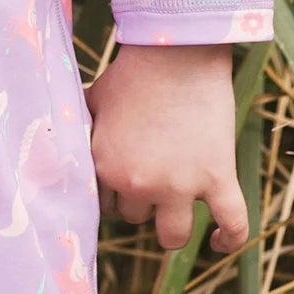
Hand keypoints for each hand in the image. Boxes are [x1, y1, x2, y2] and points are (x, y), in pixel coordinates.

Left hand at [84, 41, 250, 254]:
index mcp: (106, 166)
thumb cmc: (132, 71)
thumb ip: (81, 133)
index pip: (104, 203)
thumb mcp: (93, 101)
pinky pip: (231, 224)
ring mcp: (181, 185)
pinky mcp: (219, 178)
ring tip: (175, 214)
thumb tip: (62, 144)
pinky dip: (228, 239)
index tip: (124, 177)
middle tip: (152, 173)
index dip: (114, 190)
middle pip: (137, 216)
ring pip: (173, 235)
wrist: (177, 50)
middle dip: (142, 200)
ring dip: (172, 227)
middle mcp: (140, 184)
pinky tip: (218, 242)